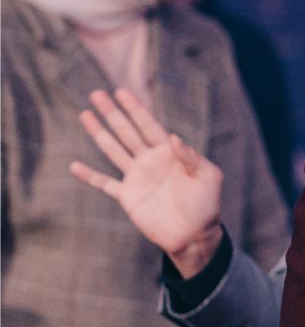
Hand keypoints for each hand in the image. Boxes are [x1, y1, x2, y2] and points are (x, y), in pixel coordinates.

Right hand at [69, 88, 223, 276]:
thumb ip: (191, 157)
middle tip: (96, 94)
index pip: (148, 124)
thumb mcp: (208, 176)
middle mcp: (150, 160)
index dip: (135, 108)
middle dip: (112, 113)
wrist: (194, 235)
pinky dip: (89, 176)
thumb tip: (174, 138)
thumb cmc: (206, 204)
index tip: (121, 91)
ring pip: (113, 150)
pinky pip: (105, 183)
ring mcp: (137, 177)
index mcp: (169, 151)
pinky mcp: (128, 197)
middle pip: (126, 131)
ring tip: (84, 115)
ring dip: (99, 133)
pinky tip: (74, 166)